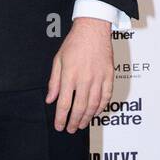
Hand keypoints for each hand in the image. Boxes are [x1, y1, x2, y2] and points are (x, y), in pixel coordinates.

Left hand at [46, 17, 112, 131]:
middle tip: (71, 129)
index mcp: (69, 75)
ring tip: (82, 125)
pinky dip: (101, 107)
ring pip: (94, 105)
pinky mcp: (109, 76)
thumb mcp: (58, 61)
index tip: (59, 126)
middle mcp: (84, 79)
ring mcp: (98, 78)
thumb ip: (54, 82)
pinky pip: (106, 96)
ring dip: (87, 117)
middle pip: (79, 107)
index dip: (61, 118)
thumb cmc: (74, 44)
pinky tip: (96, 113)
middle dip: (74, 121)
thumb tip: (50, 100)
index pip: (64, 103)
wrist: (93, 30)